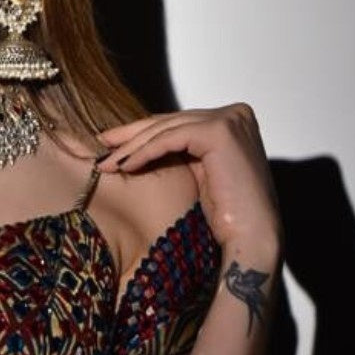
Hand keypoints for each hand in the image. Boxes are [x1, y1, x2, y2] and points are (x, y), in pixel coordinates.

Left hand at [96, 103, 282, 259]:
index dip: (143, 133)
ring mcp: (229, 120)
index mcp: (234, 120)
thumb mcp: (200, 171)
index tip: (113, 144)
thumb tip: (141, 140)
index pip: (179, 122)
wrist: (251, 240)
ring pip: (166, 129)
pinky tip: (126, 166)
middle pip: (171, 122)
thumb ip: (181, 150)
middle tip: (102, 146)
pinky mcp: (219, 132)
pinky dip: (144, 152)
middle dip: (132, 136)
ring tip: (107, 163)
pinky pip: (169, 139)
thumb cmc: (228, 215)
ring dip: (131, 147)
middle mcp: (235, 114)